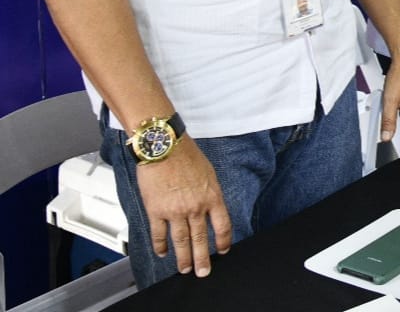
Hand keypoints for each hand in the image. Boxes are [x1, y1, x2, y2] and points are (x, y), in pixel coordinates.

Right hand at [134, 139, 232, 277]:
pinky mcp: (156, 210)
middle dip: (202, 259)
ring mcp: (175, 211)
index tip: (222, 250)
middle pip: (201, 239)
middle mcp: (195, 207)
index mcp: (212, 196)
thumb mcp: (208, 173)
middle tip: (203, 271)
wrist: (164, 147)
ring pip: (181, 241)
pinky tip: (162, 253)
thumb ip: (209, 194)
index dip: (223, 241)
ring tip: (184, 269)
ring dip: (183, 258)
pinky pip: (159, 234)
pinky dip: (160, 246)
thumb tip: (210, 209)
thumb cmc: (186, 155)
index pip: (222, 226)